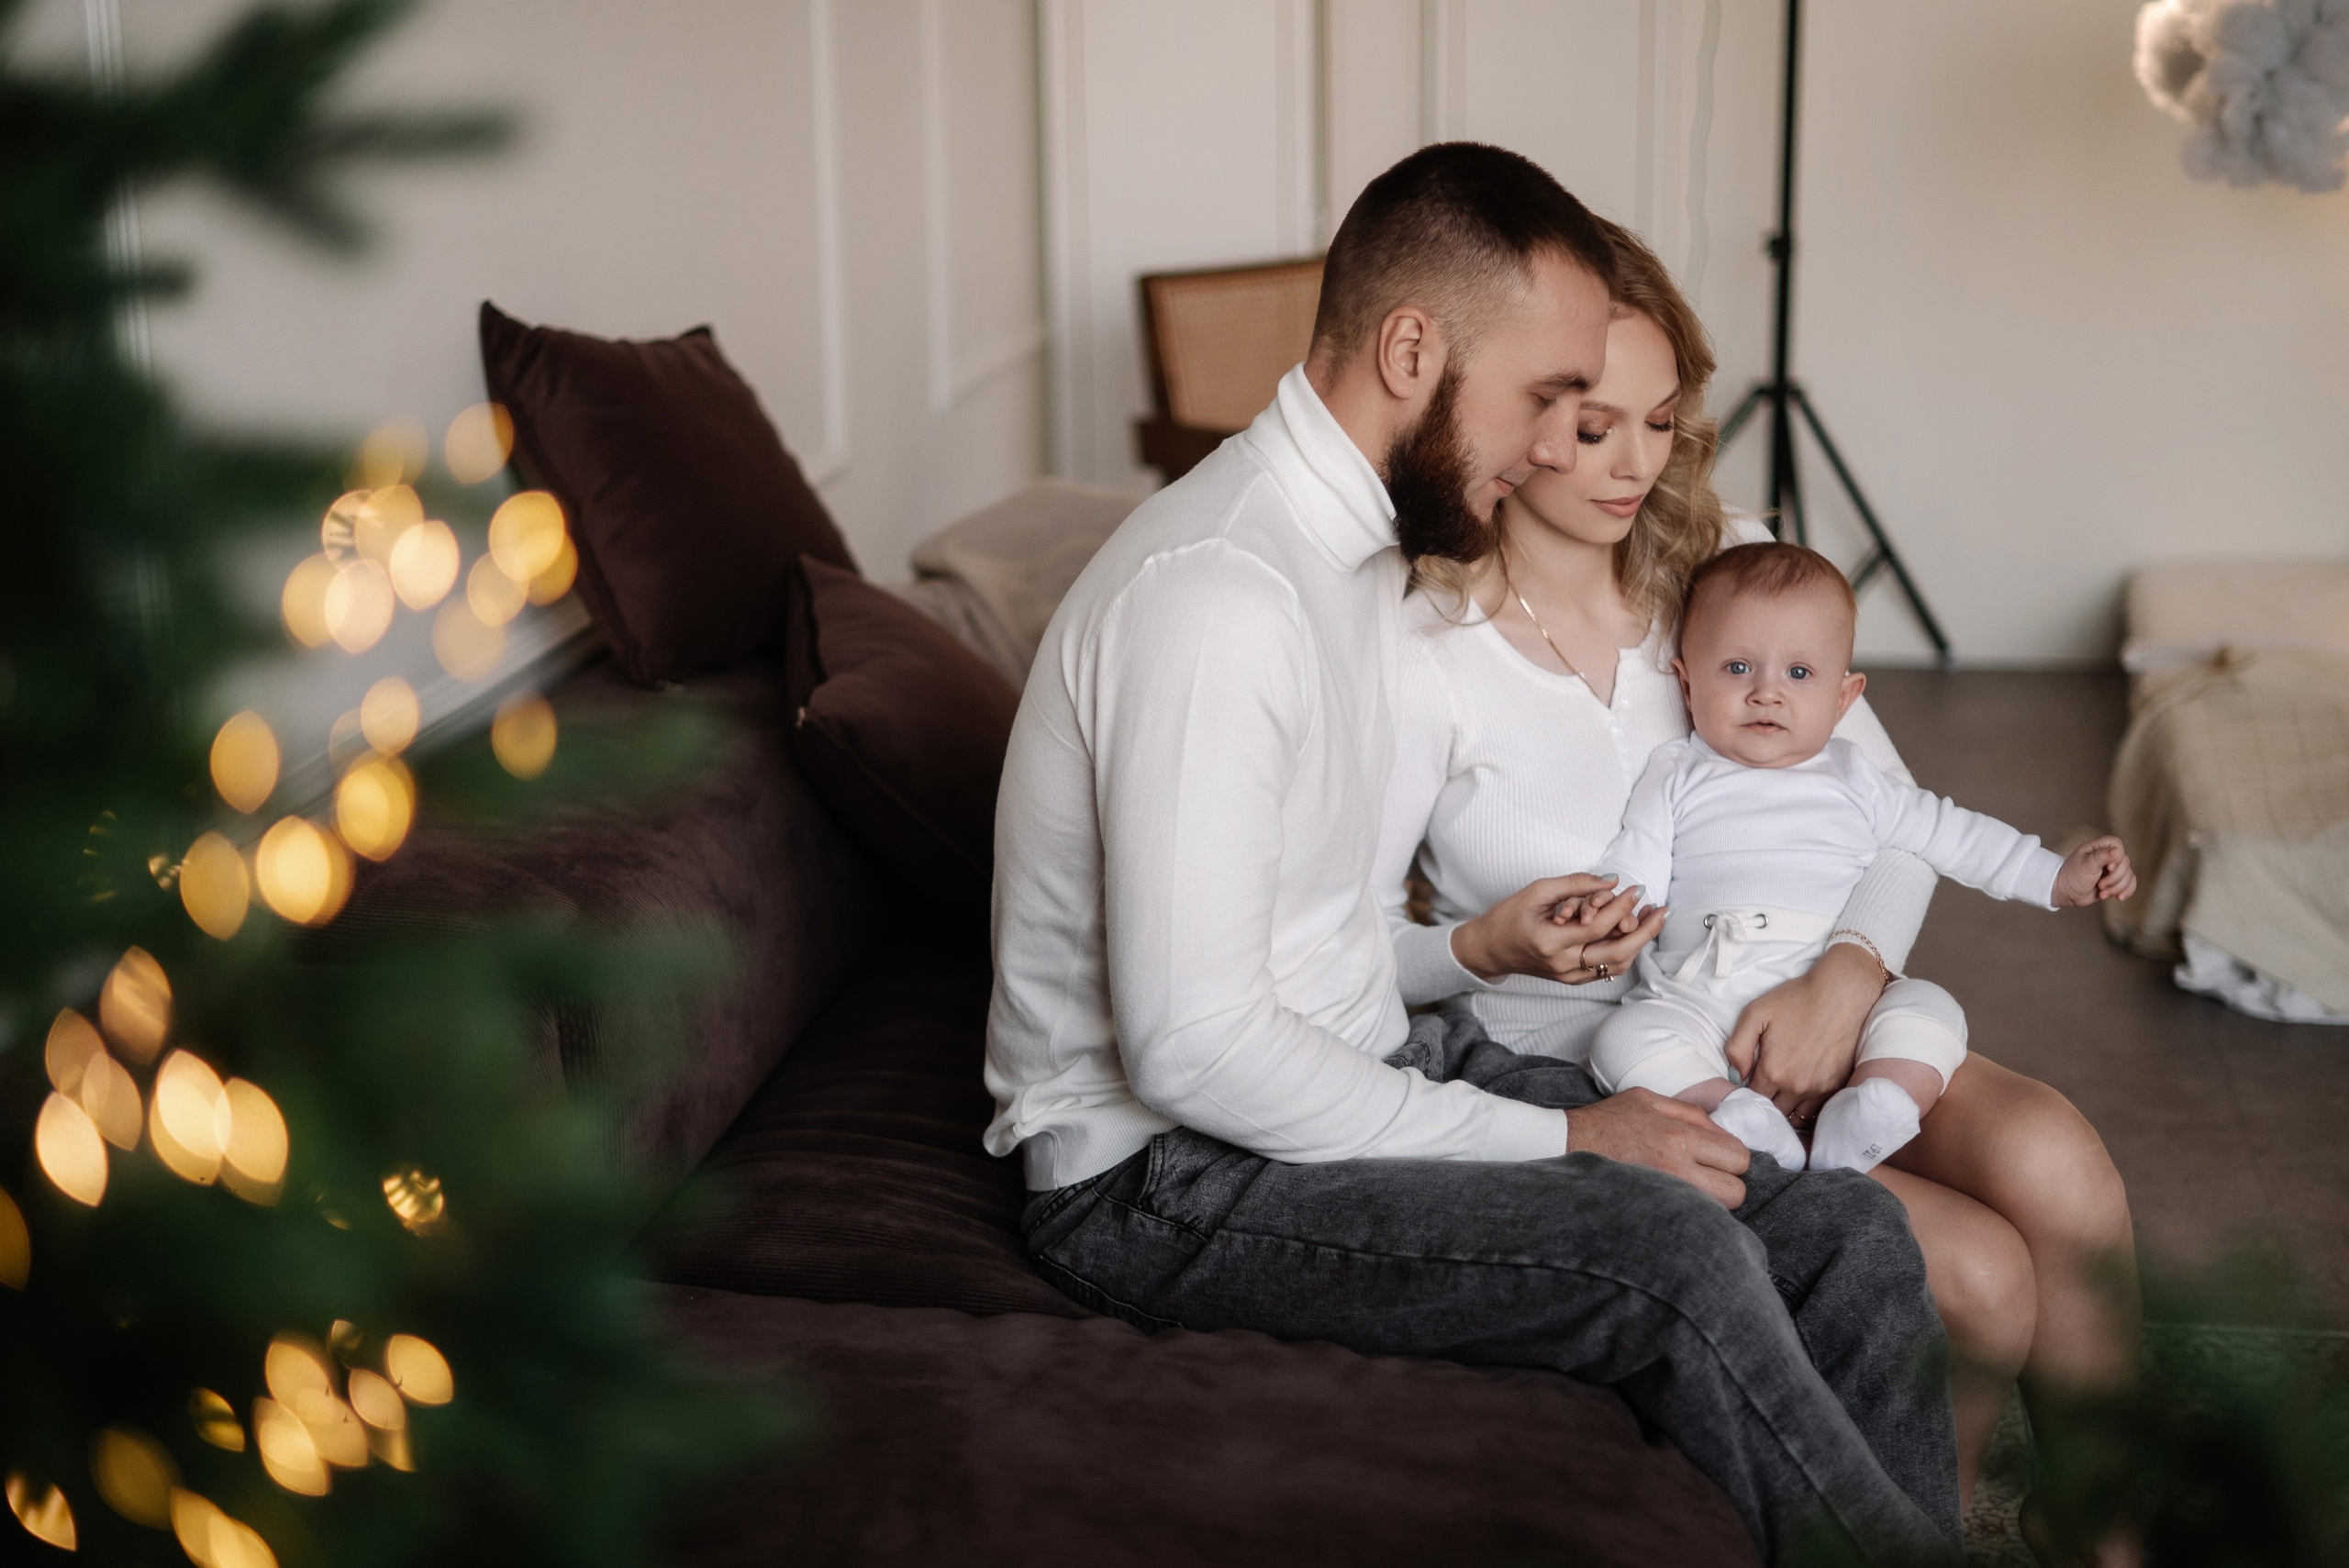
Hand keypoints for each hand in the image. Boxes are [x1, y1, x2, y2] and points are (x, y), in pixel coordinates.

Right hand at [1451, 874, 1666, 986]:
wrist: (1489, 949)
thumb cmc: (1508, 917)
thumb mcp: (1536, 891)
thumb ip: (1575, 883)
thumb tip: (1611, 879)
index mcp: (1550, 942)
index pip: (1597, 927)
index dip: (1621, 907)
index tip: (1636, 889)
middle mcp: (1563, 964)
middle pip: (1617, 953)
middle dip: (1645, 931)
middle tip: (1663, 910)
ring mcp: (1569, 976)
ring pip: (1617, 965)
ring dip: (1639, 942)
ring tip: (1653, 919)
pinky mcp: (1573, 980)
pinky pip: (1607, 969)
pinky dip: (1624, 951)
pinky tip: (1633, 933)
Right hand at [1565, 1088, 1749, 1207]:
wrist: (1567, 1144)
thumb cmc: (1609, 1120)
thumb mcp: (1650, 1099)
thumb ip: (1693, 1114)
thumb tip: (1724, 1133)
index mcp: (1679, 1137)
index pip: (1738, 1158)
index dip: (1732, 1157)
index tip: (1717, 1156)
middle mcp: (1676, 1169)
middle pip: (1735, 1192)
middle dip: (1728, 1183)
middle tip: (1708, 1174)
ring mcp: (1665, 1194)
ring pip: (1718, 1212)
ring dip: (1711, 1201)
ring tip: (1691, 1187)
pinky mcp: (1653, 1210)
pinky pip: (1691, 1219)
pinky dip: (1690, 1211)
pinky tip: (1675, 1198)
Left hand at [1730, 942, 1882, 1125]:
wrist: (1841, 993)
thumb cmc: (1796, 999)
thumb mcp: (1755, 1013)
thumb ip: (1737, 1047)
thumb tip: (1736, 1075)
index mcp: (1773, 1071)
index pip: (1752, 1098)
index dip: (1747, 1093)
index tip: (1749, 1083)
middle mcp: (1796, 1085)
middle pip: (1773, 1110)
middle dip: (1766, 1102)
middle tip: (1764, 1088)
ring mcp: (1819, 1088)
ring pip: (1795, 1115)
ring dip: (1786, 1107)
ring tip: (1781, 1092)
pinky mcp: (1837, 1085)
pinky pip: (1816, 1109)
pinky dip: (1806, 1106)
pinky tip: (1800, 1092)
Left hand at [2053, 834, 2134, 906]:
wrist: (2067, 893)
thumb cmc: (2072, 875)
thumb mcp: (2085, 865)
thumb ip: (2101, 856)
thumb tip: (2116, 850)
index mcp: (2098, 847)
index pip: (2117, 844)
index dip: (2117, 857)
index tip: (2108, 868)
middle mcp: (2108, 856)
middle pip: (2125, 863)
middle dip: (2114, 878)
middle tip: (2099, 885)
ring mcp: (2114, 869)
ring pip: (2129, 875)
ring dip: (2116, 888)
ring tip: (2101, 893)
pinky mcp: (2116, 881)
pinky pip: (2131, 883)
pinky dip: (2127, 891)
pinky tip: (2119, 898)